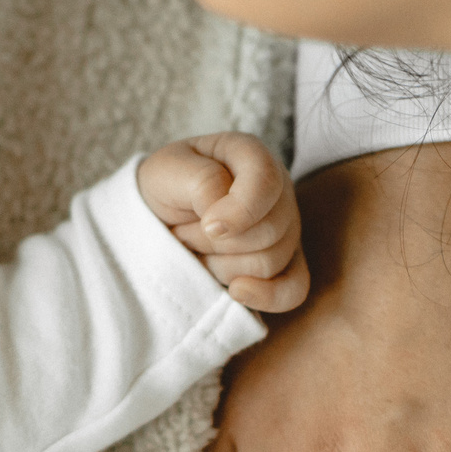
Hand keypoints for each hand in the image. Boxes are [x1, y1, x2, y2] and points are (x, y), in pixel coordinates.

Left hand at [138, 132, 310, 312]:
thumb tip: (225, 223)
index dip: (240, 211)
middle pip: (268, 231)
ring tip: (195, 249)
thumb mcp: (168, 172)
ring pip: (269, 263)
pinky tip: (236, 292)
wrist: (156, 216)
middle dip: (214, 241)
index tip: (208, 225)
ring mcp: (287, 229)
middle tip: (183, 231)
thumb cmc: (165, 187)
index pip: (266, 183)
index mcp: (250, 156)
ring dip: (220, 264)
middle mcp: (278, 191)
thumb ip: (202, 183)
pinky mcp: (285, 264)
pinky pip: (294, 289)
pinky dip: (266, 296)